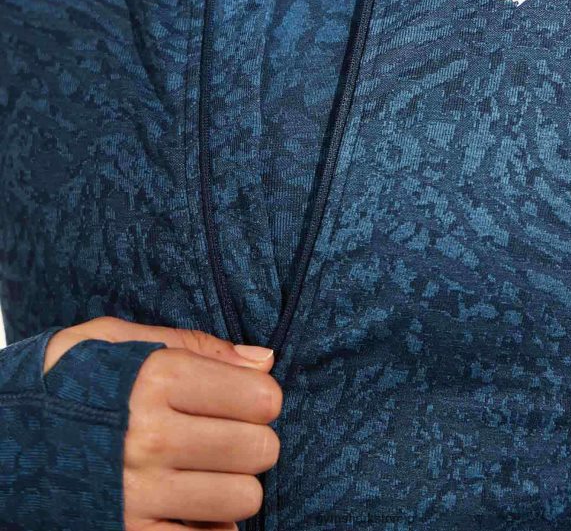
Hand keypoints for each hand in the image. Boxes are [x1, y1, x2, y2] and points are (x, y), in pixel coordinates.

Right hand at [44, 316, 281, 530]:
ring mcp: (139, 493)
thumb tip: (264, 361)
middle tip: (225, 435)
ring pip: (243, 498)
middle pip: (260, 449)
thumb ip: (197, 345)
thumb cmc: (69, 379)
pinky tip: (188, 505)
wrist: (2, 439)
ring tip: (204, 470)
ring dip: (233, 485)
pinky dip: (210, 526)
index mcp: (157, 379)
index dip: (260, 397)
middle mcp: (151, 438)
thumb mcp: (119, 340)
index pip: (261, 397)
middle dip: (253, 440)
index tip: (241, 398)